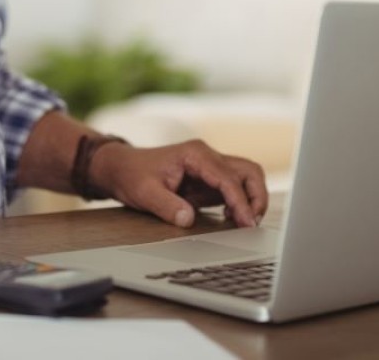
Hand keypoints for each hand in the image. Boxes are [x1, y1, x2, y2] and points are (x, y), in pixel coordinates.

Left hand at [89, 139, 267, 228]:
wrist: (121, 167)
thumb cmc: (132, 175)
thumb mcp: (144, 193)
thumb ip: (167, 205)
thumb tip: (188, 220)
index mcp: (195, 154)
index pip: (228, 177)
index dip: (241, 201)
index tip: (247, 223)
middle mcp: (207, 156)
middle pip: (248, 171)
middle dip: (257, 196)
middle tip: (253, 223)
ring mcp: (209, 167)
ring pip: (246, 177)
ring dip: (252, 199)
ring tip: (246, 223)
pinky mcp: (208, 179)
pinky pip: (234, 188)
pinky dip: (240, 202)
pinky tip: (232, 220)